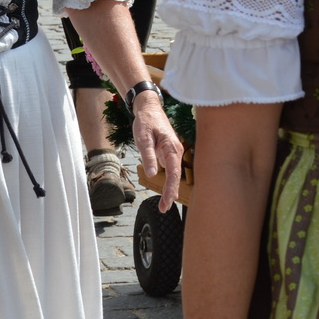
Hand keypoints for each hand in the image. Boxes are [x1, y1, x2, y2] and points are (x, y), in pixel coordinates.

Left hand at [131, 94, 183, 210]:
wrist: (149, 108)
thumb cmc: (146, 122)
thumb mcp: (143, 138)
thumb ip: (148, 156)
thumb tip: (152, 174)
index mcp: (171, 148)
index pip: (173, 173)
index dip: (170, 189)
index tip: (166, 203)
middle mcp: (176, 151)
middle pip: (176, 176)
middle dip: (171, 193)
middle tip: (164, 209)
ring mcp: (173, 152)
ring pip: (174, 173)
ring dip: (170, 188)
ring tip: (165, 204)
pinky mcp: (168, 152)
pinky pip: (171, 169)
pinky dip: (169, 181)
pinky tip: (168, 191)